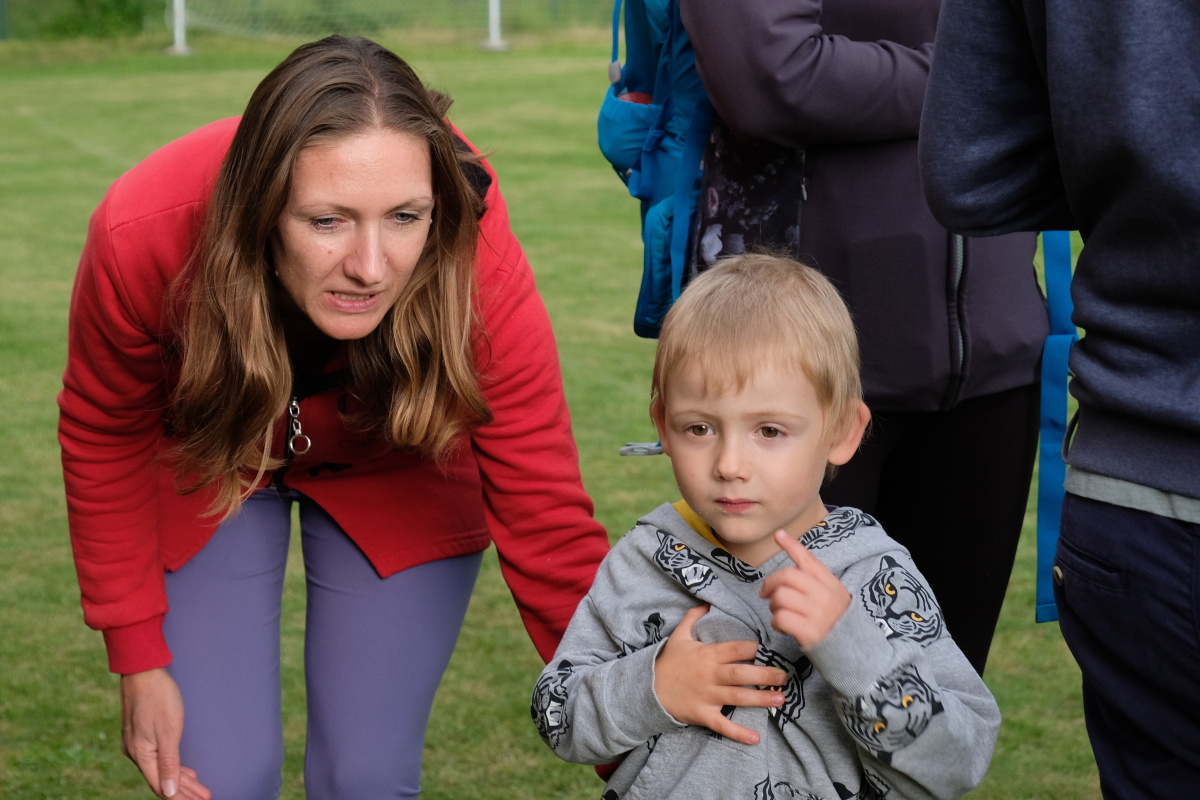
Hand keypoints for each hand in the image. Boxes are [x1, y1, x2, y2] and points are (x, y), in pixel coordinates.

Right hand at [119, 668, 211, 799]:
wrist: (143, 671)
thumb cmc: (158, 697)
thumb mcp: (168, 731)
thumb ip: (168, 763)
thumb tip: (169, 792)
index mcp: (141, 754)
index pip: (162, 786)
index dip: (181, 797)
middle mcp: (135, 753)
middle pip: (162, 779)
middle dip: (185, 790)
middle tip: (205, 796)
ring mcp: (137, 743)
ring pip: (161, 768)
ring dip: (181, 779)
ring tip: (199, 789)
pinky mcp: (141, 734)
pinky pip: (158, 758)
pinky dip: (173, 766)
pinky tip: (184, 770)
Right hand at [653, 604, 787, 744]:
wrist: (647, 689)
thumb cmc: (667, 662)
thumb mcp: (678, 636)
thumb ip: (692, 618)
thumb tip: (706, 602)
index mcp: (707, 654)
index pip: (735, 649)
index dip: (754, 648)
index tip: (771, 649)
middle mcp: (709, 675)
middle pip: (740, 674)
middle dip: (764, 675)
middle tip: (784, 677)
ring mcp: (706, 696)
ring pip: (737, 697)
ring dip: (759, 699)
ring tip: (780, 699)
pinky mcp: (702, 714)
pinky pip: (722, 725)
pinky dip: (738, 733)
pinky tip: (755, 738)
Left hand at [761, 530, 850, 648]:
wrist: (852, 652)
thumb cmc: (835, 622)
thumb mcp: (832, 596)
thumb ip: (814, 581)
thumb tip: (790, 566)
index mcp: (830, 583)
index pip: (808, 559)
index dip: (792, 546)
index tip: (778, 535)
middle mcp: (824, 595)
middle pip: (787, 576)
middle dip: (770, 583)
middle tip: (766, 594)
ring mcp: (817, 613)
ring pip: (780, 597)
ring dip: (773, 606)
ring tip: (779, 613)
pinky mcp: (809, 631)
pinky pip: (780, 618)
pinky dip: (775, 622)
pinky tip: (782, 626)